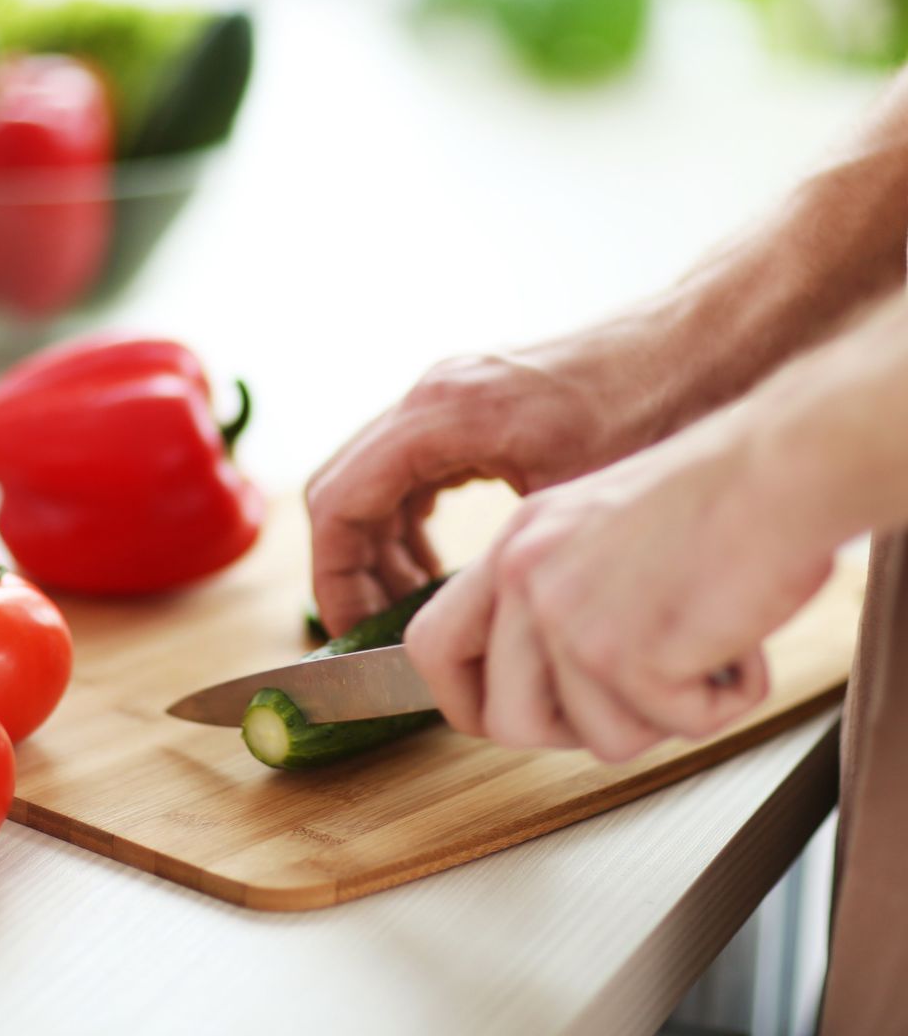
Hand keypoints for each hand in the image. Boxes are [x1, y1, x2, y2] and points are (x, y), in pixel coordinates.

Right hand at [306, 351, 632, 637]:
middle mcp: (430, 396)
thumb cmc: (652, 412)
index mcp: (440, 416)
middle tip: (377, 628)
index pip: (337, 505)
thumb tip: (457, 633)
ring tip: (411, 606)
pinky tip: (440, 565)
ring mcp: (448, 393)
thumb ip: (502, 559)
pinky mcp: (472, 402)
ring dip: (381, 546)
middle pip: (343, 492)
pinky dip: (409, 520)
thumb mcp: (574, 504)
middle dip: (351, 567)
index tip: (352, 632)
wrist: (703, 345)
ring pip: (373, 481)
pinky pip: (410, 468)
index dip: (333, 579)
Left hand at [403, 416, 835, 761]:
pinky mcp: (624, 651)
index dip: (460, 700)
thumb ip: (549, 599)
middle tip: (632, 693)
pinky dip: (718, 700)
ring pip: (596, 739)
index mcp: (512, 545)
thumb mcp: (591, 533)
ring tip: (695, 644)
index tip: (495, 718)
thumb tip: (538, 684)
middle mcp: (524, 576)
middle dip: (571, 733)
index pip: (431, 645)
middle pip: (505, 721)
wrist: (775, 466)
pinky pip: (670, 726)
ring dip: (660, 713)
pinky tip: (729, 639)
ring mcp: (567, 613)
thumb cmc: (711, 498)